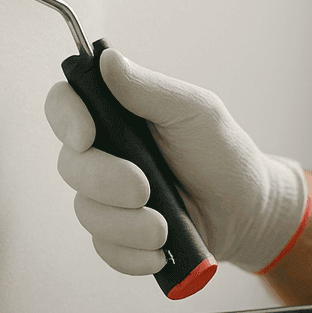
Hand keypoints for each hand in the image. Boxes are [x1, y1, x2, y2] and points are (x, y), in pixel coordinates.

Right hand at [45, 49, 307, 273]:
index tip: (85, 137)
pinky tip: (162, 249)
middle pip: (70, 166)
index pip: (64, 105)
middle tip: (144, 189)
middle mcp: (104, 154)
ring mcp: (108, 198)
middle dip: (106, 181)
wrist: (247, 210)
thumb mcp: (194, 111)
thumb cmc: (222, 152)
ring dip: (128, 224)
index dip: (65, 119)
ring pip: (87, 213)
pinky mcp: (118, 237)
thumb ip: (148, 89)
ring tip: (165, 227)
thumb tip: (108, 59)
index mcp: (116, 115)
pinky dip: (134, 253)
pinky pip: (106, 249)